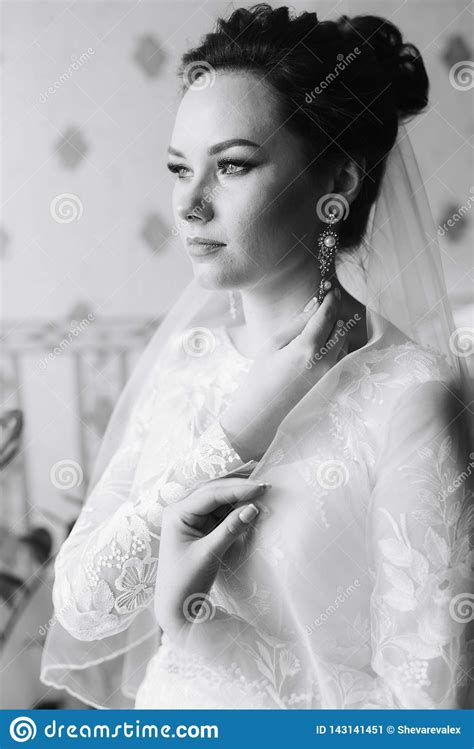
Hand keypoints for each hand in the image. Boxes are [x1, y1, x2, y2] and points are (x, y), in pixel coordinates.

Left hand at [154, 478, 268, 639]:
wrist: (176, 606)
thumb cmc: (186, 581)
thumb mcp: (209, 553)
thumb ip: (230, 529)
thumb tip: (254, 508)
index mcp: (177, 513)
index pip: (211, 494)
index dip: (237, 489)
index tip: (261, 488)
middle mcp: (181, 510)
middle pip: (213, 491)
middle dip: (238, 488)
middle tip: (265, 486)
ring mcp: (190, 518)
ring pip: (218, 500)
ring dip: (238, 497)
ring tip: (261, 493)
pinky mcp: (198, 527)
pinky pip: (219, 512)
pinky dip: (234, 509)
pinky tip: (249, 506)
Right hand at [220, 289, 345, 460]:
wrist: (262, 414)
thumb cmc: (260, 377)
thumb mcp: (273, 345)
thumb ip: (297, 323)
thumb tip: (315, 304)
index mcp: (308, 348)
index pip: (327, 316)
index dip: (331, 299)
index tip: (332, 288)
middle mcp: (325, 361)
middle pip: (340, 327)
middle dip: (334, 315)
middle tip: (324, 304)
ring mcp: (331, 374)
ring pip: (343, 342)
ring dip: (335, 331)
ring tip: (317, 328)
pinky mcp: (332, 382)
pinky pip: (340, 357)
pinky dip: (335, 346)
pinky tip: (318, 347)